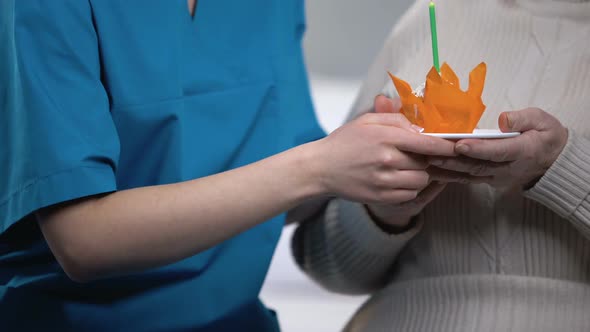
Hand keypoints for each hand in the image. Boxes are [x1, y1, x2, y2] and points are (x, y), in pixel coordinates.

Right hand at [310, 95, 456, 205]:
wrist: (320, 168)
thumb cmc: (344, 142)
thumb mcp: (367, 121)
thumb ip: (396, 119)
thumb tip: (421, 127)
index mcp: (384, 137)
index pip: (426, 142)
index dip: (445, 145)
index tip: (456, 146)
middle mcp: (386, 160)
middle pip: (426, 162)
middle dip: (427, 159)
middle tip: (418, 155)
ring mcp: (384, 181)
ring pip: (421, 180)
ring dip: (420, 174)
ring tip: (407, 167)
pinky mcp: (381, 197)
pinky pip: (410, 194)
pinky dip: (410, 187)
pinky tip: (399, 178)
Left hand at [428, 108, 567, 187]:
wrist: (552, 162)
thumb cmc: (545, 135)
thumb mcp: (543, 121)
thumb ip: (524, 119)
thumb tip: (503, 120)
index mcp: (522, 151)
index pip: (496, 152)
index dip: (478, 149)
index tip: (459, 145)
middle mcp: (507, 168)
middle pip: (477, 165)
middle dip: (453, 160)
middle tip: (431, 152)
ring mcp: (497, 177)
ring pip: (469, 174)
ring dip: (447, 169)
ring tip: (425, 161)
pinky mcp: (488, 180)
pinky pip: (467, 179)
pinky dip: (449, 176)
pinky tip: (432, 170)